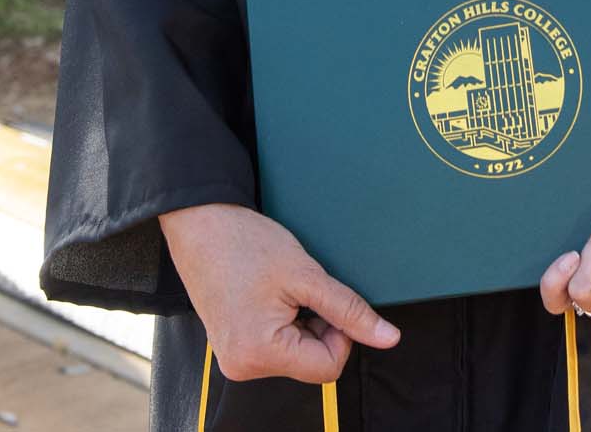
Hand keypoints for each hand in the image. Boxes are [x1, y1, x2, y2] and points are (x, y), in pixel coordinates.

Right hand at [160, 203, 398, 383]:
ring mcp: (235, 360)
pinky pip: (276, 346)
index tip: (327, 298)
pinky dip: (284, 321)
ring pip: (296, 353)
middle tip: (300, 287)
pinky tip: (270, 294)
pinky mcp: (233, 347)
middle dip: (318, 324)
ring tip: (280, 288)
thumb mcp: (306, 275)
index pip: (329, 367)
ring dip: (301, 321)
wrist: (201, 223)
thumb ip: (349, 310)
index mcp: (260, 354)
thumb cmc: (247, 243)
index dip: (341, 332)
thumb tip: (389, 339)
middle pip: (311, 362)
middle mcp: (243, 367)